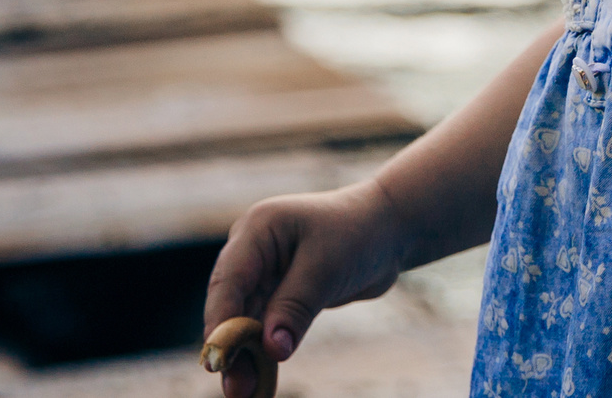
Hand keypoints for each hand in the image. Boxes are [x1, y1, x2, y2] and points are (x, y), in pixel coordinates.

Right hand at [202, 179, 407, 394]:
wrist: (392, 229)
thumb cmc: (360, 234)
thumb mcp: (327, 268)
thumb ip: (296, 306)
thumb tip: (271, 350)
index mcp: (258, 230)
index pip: (228, 281)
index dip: (221, 323)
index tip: (219, 361)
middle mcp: (253, 252)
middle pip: (232, 307)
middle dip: (232, 350)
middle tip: (236, 391)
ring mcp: (265, 274)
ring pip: (246, 323)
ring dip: (246, 359)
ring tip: (246, 396)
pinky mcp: (280, 294)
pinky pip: (265, 328)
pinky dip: (264, 354)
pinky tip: (262, 385)